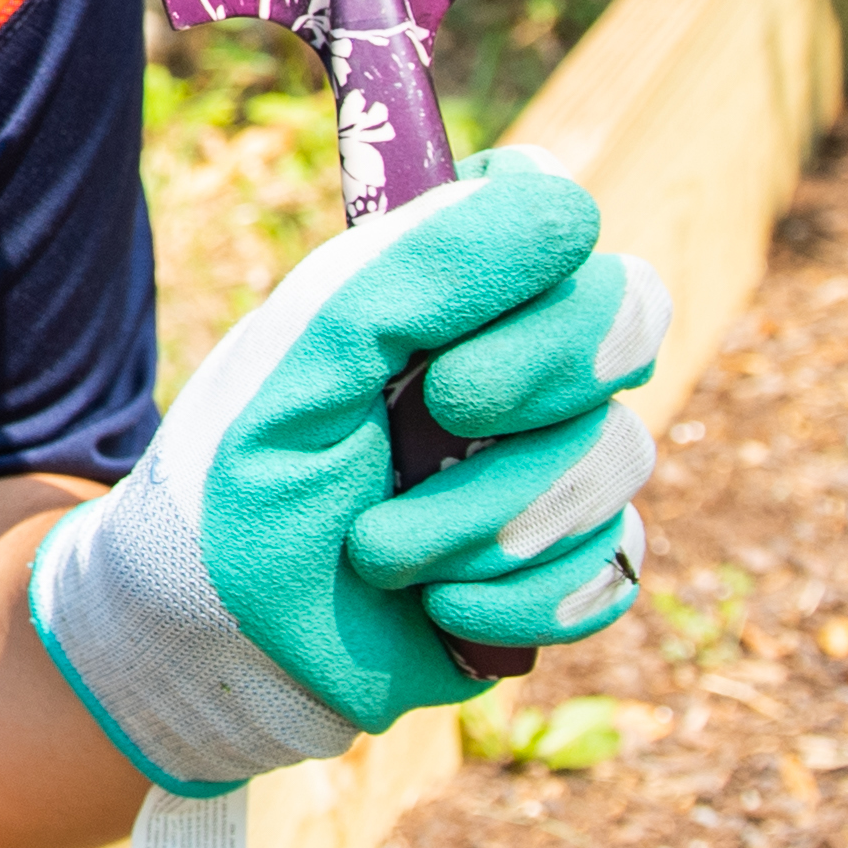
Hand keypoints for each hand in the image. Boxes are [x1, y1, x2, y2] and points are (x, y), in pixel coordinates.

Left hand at [25, 149, 666, 793]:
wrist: (220, 638)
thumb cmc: (243, 478)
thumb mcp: (309, 354)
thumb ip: (421, 270)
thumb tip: (563, 213)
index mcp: (448, 285)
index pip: (555, 209)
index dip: (531, 253)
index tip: (447, 310)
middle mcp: (516, 359)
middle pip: (627, 312)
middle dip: (528, 380)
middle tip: (430, 418)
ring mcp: (551, 462)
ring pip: (616, 454)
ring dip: (481, 518)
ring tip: (377, 550)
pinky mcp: (566, 565)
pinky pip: (609, 572)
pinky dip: (507, 600)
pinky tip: (433, 610)